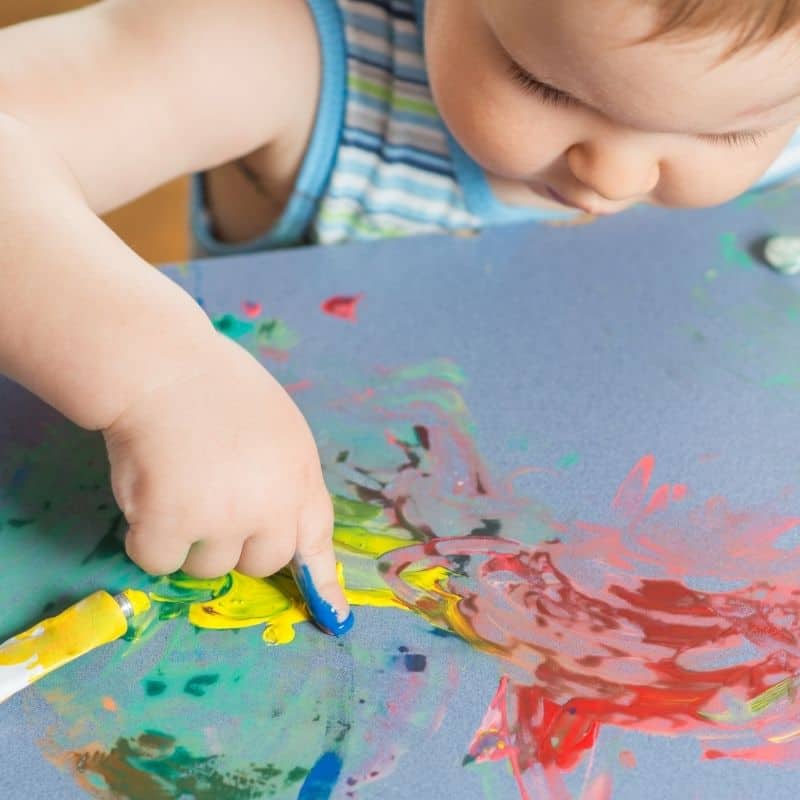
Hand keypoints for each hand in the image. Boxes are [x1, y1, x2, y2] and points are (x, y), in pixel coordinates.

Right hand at [103, 333, 351, 634]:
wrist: (162, 365)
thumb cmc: (213, 385)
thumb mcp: (275, 427)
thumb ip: (280, 476)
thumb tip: (267, 521)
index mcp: (299, 474)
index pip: (316, 538)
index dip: (324, 581)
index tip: (334, 619)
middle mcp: (272, 503)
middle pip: (261, 562)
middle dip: (234, 543)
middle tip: (207, 497)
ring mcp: (225, 517)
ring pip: (208, 567)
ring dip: (188, 538)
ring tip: (174, 481)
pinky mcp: (174, 525)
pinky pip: (157, 560)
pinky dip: (145, 536)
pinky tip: (145, 490)